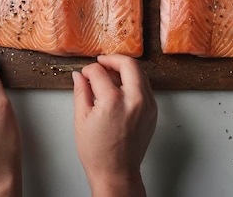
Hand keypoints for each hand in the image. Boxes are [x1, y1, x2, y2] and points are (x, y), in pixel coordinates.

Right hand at [72, 55, 157, 196]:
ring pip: (140, 73)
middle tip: (102, 62)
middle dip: (113, 59)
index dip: (89, 69)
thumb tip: (79, 76)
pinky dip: (134, 82)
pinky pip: (145, 87)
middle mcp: (134, 100)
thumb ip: (81, 92)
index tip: (84, 74)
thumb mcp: (81, 119)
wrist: (116, 172)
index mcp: (113, 101)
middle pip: (128, 64)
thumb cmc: (98, 152)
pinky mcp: (153, 111)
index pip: (99, 72)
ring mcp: (148, 105)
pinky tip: (121, 88)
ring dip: (125, 69)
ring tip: (110, 74)